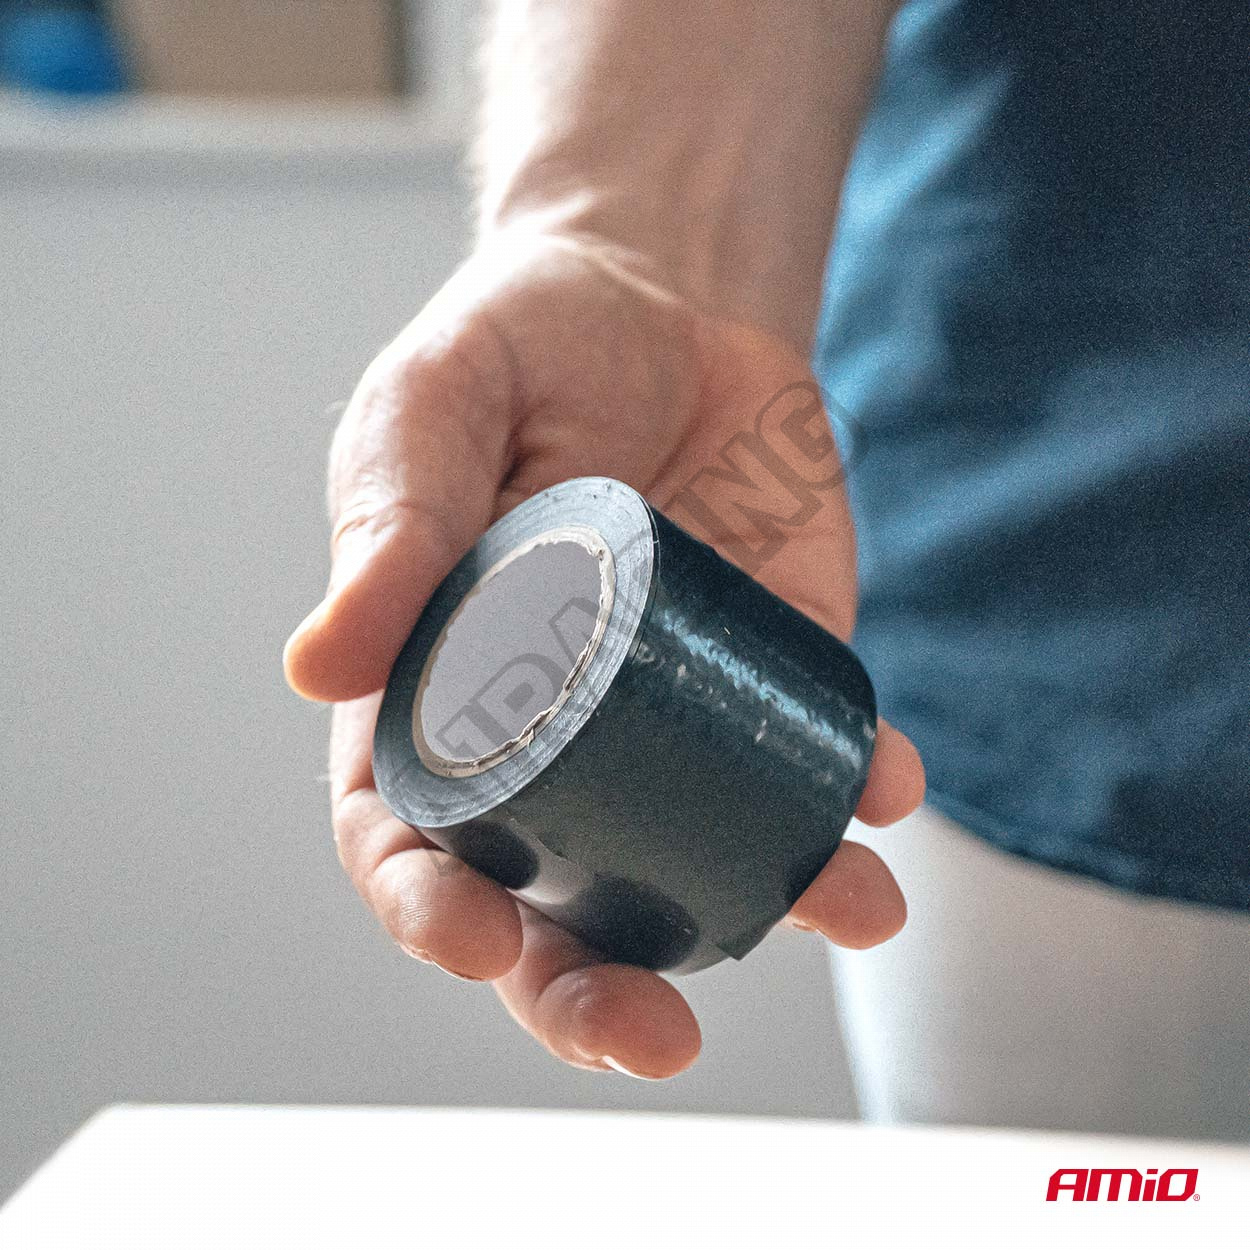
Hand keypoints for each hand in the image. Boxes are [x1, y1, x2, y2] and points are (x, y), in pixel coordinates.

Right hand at [284, 228, 924, 1078]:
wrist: (661, 297)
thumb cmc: (517, 355)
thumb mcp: (430, 411)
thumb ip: (389, 525)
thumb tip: (318, 667)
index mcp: (438, 693)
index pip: (411, 837)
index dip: (431, 911)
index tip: (478, 942)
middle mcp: (557, 731)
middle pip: (556, 895)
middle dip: (591, 984)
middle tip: (650, 1034)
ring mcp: (673, 712)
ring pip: (699, 852)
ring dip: (763, 905)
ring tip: (835, 910)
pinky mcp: (769, 669)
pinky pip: (810, 756)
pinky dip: (851, 788)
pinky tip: (883, 790)